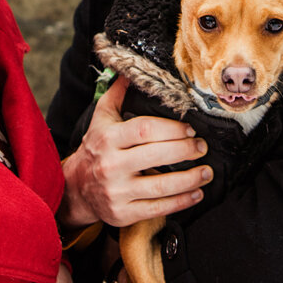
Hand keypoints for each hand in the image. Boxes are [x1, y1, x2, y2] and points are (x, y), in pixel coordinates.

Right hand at [60, 75, 209, 228]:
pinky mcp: (123, 213)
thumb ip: (117, 94)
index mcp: (108, 138)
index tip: (191, 130)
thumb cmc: (96, 148)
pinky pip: (158, 208)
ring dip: (190, 180)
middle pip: (156, 156)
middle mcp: (111, 165)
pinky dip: (181, 202)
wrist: (75, 188)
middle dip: (185, 151)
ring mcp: (117, 191)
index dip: (172, 129)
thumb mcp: (101, 119)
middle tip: (203, 148)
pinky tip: (196, 194)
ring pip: (161, 186)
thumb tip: (130, 69)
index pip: (145, 129)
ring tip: (206, 172)